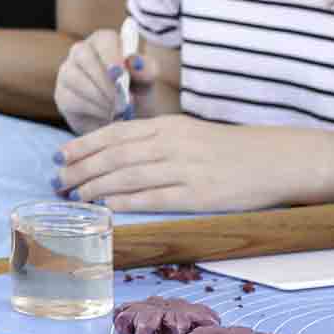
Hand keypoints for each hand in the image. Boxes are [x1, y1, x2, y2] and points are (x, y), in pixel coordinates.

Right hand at [54, 29, 155, 134]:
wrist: (126, 118)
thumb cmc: (137, 92)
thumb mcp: (147, 82)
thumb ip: (146, 69)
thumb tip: (134, 63)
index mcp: (105, 41)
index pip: (104, 39)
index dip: (111, 55)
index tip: (121, 73)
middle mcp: (82, 52)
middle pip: (83, 55)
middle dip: (102, 79)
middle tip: (121, 99)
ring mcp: (68, 72)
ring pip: (74, 77)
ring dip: (98, 96)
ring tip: (118, 110)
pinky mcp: (62, 95)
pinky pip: (71, 99)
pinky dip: (91, 109)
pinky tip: (106, 116)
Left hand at [54, 114, 318, 213]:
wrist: (274, 159)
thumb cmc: (228, 149)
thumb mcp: (190, 133)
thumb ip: (156, 139)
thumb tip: (117, 152)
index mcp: (169, 125)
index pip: (116, 133)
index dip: (84, 145)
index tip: (61, 156)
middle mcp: (173, 143)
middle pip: (115, 155)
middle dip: (82, 169)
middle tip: (59, 182)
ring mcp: (186, 168)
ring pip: (129, 176)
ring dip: (97, 187)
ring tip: (76, 198)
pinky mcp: (199, 195)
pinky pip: (154, 198)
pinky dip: (126, 202)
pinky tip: (106, 208)